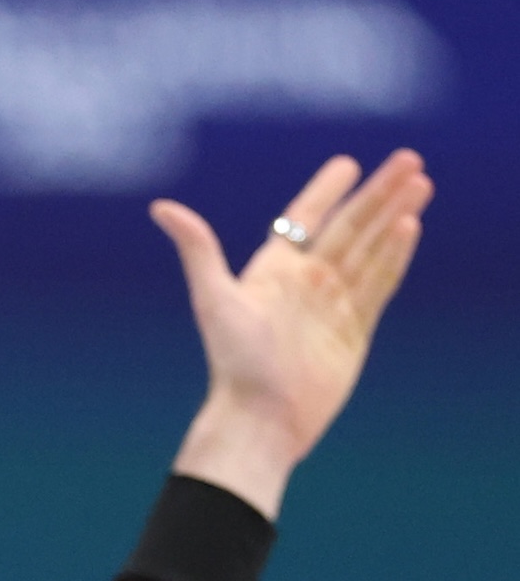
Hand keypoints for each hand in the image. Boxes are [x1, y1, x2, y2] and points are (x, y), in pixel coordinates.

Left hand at [154, 149, 431, 518]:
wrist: (261, 420)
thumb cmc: (233, 362)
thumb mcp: (214, 298)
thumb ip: (198, 249)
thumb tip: (160, 207)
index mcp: (273, 273)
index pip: (304, 220)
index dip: (325, 192)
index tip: (348, 164)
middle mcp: (305, 286)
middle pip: (349, 228)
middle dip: (378, 194)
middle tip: (409, 160)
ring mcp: (332, 308)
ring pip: (370, 251)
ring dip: (394, 217)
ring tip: (420, 185)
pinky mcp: (354, 332)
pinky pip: (379, 286)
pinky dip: (394, 257)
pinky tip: (409, 226)